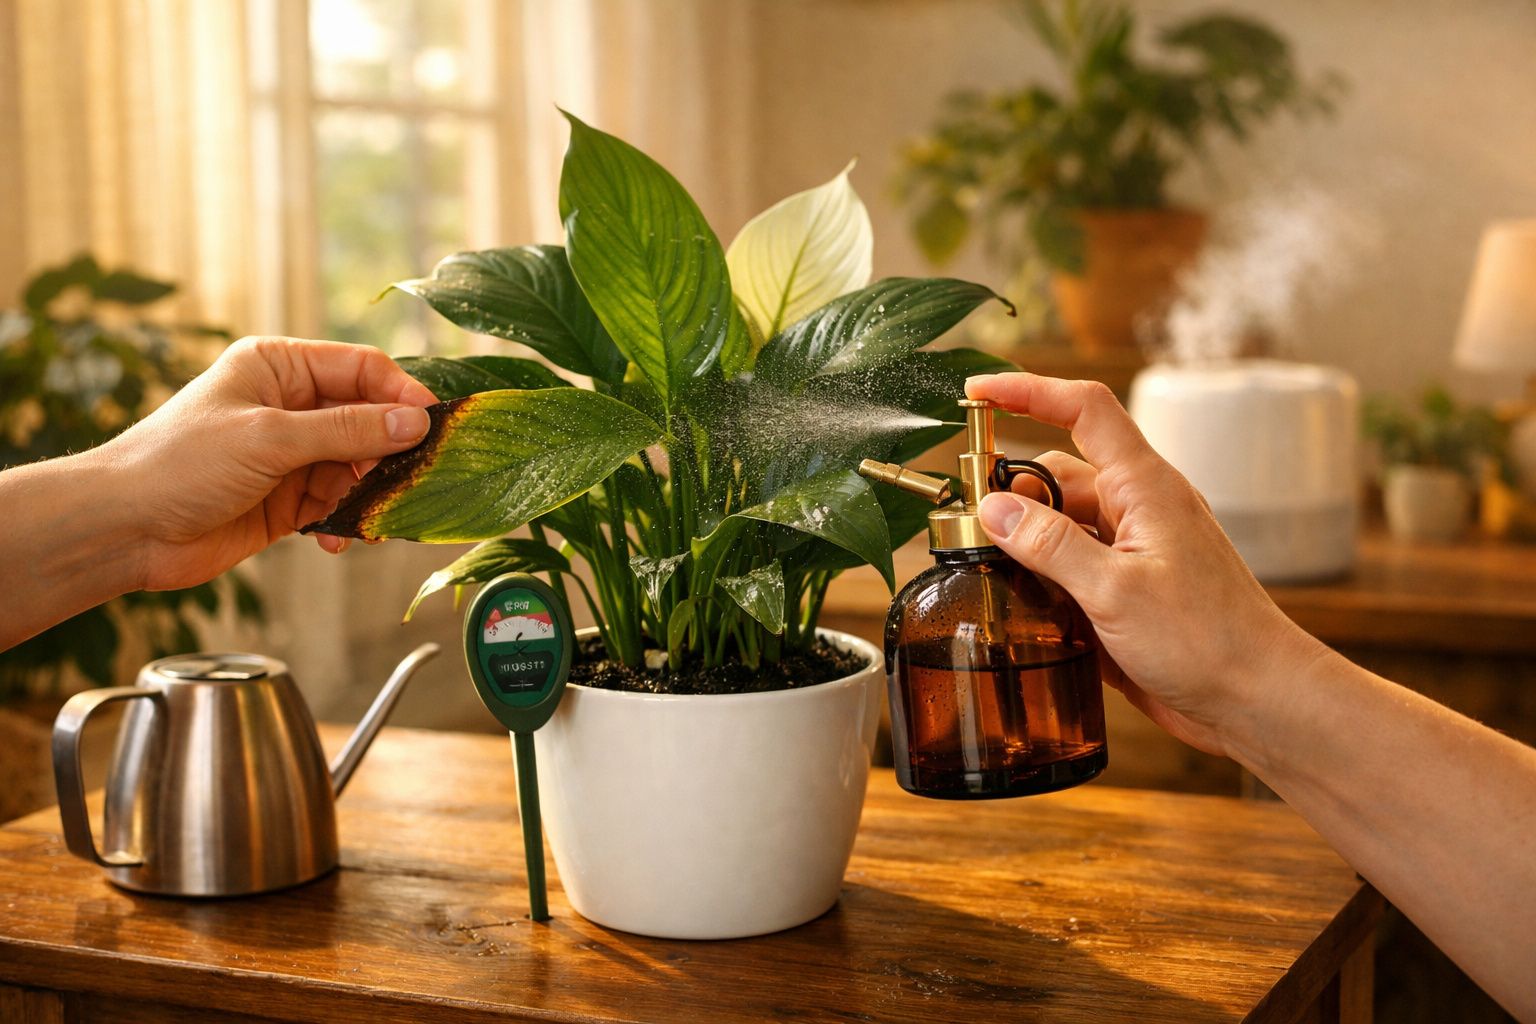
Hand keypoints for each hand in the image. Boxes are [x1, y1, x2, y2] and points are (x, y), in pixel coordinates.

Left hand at [105, 337, 437, 591]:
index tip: (435, 426)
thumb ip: (346, 431)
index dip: (401, 394)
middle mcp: (288, 405)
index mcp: (279, 367)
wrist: (125, 529)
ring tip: (368, 517)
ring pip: (357, 466)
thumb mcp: (270, 439)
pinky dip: (344, 522)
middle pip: (368, 420)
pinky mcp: (287, 499)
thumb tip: (414, 422)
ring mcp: (289, 454)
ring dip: (366, 493)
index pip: (362, 369)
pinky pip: (337, 504)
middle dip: (387, 452)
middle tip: (410, 480)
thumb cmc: (179, 463)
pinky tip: (333, 539)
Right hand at [965, 373, 1328, 757]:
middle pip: (1056, 473)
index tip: (978, 391)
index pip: (1084, 409)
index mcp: (1144, 487)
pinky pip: (1069, 566)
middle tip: (970, 529)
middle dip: (1010, 492)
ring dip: (1023, 543)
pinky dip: (1040, 578)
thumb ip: (1050, 546)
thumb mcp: (1115, 591)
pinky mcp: (1124, 589)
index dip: (1029, 390)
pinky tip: (1022, 606)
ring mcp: (1131, 549)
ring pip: (1057, 524)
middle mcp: (1137, 508)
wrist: (1257, 700)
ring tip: (993, 574)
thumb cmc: (1209, 640)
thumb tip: (993, 510)